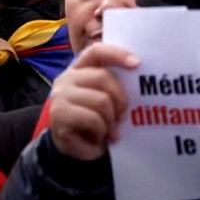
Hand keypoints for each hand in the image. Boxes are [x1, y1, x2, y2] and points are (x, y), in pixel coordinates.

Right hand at [48, 44, 138, 161]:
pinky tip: (99, 139)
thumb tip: (139, 79)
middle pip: (102, 77)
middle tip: (123, 117)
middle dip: (120, 99)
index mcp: (79, 69)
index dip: (116, 53)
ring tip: (112, 133)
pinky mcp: (60, 115)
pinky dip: (102, 132)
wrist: (71, 147)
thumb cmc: (92, 120)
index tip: (137, 64)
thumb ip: (112, 87)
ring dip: (112, 121)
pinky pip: (93, 119)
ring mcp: (61, 96)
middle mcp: (67, 78)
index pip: (96, 51)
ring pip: (101, 101)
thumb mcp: (103, 99)